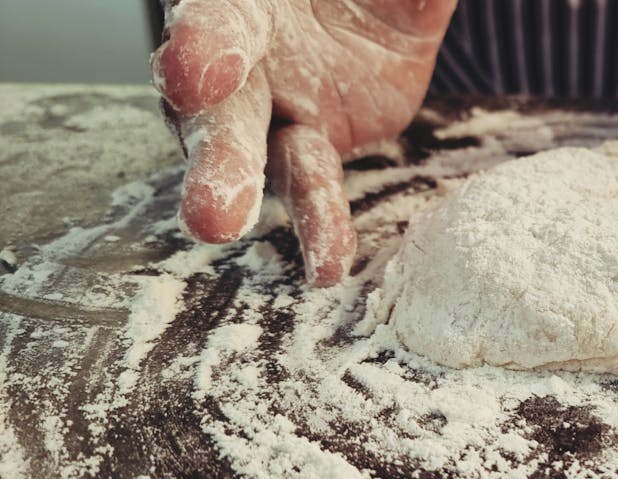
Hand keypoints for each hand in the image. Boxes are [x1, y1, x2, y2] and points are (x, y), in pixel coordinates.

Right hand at [153, 0, 454, 284]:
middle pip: (220, 102)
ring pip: (253, 155)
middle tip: (202, 192)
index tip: (194, 74)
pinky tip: (324, 265)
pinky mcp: (312, 144)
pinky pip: (314, 187)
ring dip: (238, 191)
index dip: (203, 44)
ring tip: (218, 226)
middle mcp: (245, 55)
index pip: (217, 17)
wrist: (376, 0)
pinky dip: (320, 225)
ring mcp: (274, 107)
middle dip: (211, 145)